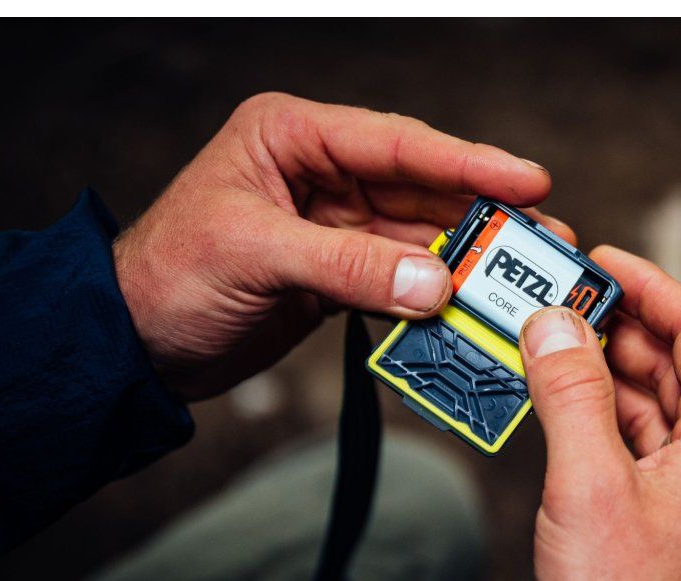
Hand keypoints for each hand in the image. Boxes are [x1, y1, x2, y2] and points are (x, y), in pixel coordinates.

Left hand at [113, 93, 571, 400]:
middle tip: (546, 237)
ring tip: (521, 276)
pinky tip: (470, 305)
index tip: (527, 180)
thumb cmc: (169, 276)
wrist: (135, 343)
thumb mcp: (256, 256)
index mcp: (292, 137)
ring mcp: (332, 224)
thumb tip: (436, 286)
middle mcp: (319, 173)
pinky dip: (432, 295)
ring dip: (466, 259)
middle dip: (482, 214)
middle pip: (420, 188)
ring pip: (416, 237)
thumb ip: (348, 267)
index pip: (396, 143)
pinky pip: (398, 279)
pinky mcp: (336, 273)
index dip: (467, 163)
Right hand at [518, 246, 680, 580]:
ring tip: (547, 344)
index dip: (653, 286)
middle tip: (558, 302)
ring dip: (603, 371)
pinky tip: (560, 404)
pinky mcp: (667, 516)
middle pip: (674, 365)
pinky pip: (637, 444)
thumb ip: (570, 392)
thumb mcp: (588, 482)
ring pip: (652, 405)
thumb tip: (552, 322)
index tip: (603, 263)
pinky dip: (600, 417)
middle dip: (617, 327)